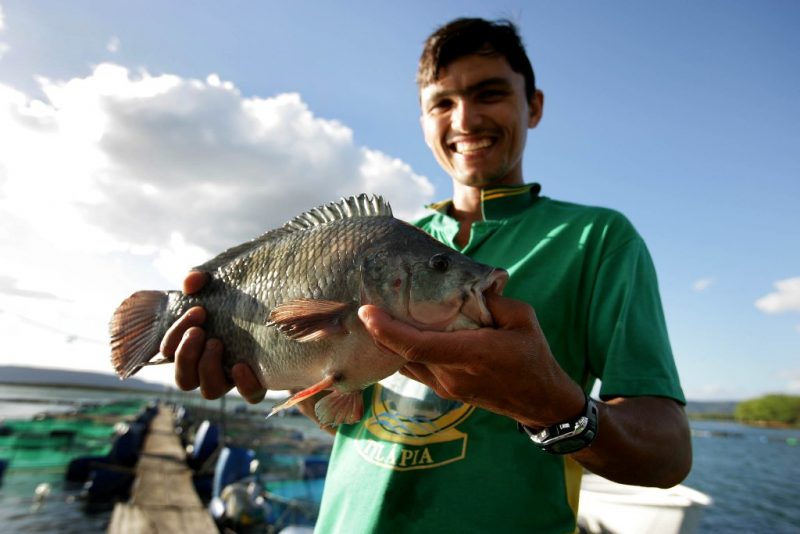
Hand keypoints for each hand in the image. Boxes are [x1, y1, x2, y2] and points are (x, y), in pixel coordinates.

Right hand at [159, 271, 265, 402]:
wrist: (283, 305)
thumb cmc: (240, 295)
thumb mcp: (220, 283)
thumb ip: (200, 279)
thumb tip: (191, 282)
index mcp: (193, 346)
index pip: (169, 353)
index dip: (174, 337)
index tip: (196, 311)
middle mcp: (210, 366)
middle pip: (184, 380)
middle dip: (185, 355)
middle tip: (199, 332)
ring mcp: (233, 376)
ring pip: (210, 391)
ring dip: (207, 369)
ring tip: (217, 343)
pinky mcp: (260, 379)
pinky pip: (250, 395)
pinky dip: (244, 385)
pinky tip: (242, 366)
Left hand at [357, 292, 584, 428]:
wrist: (539, 401)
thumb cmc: (533, 355)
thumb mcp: (523, 318)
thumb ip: (493, 300)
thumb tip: (466, 285)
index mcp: (471, 354)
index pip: (418, 345)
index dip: (387, 330)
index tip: (366, 312)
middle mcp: (451, 374)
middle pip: (403, 354)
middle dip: (377, 331)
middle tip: (362, 305)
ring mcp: (446, 386)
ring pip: (404, 363)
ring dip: (386, 343)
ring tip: (373, 316)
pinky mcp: (444, 390)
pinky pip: (414, 369)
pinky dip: (400, 352)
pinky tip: (393, 334)